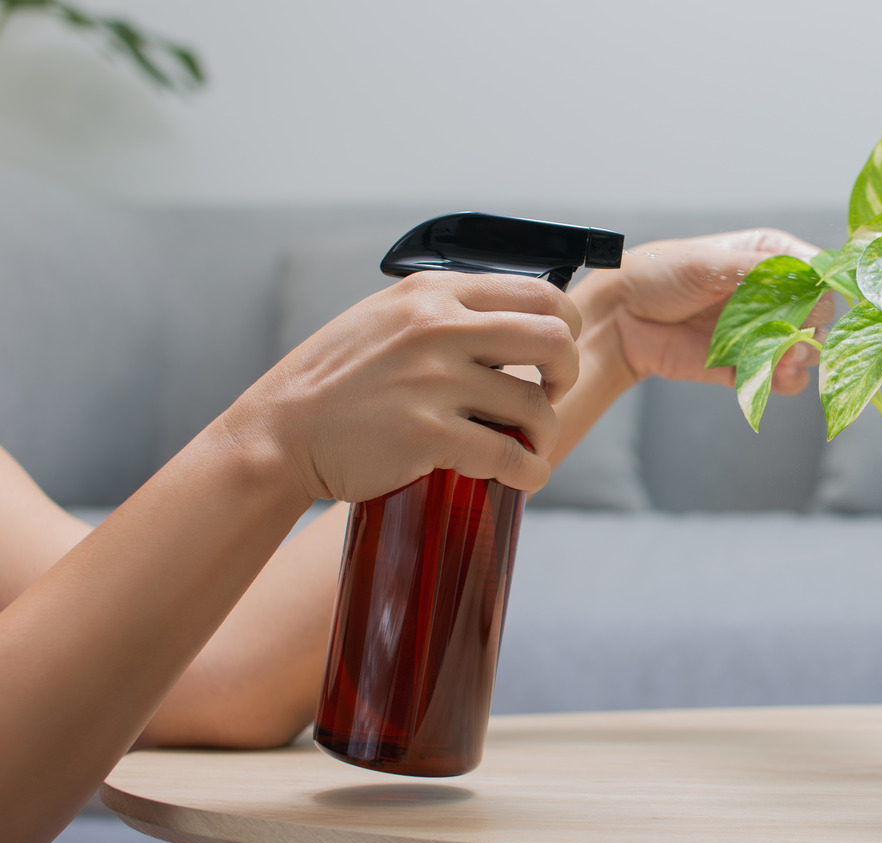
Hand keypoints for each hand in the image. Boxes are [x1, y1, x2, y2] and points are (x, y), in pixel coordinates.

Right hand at [225, 271, 580, 502]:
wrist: (279, 433)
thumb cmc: (335, 381)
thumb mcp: (386, 318)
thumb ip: (444, 312)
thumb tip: (511, 320)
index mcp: (432, 294)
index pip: (538, 292)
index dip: (565, 324)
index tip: (555, 352)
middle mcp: (437, 329)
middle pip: (552, 339)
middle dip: (567, 372)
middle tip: (555, 393)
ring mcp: (433, 382)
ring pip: (535, 406)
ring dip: (545, 432)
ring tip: (530, 446)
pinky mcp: (427, 435)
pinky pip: (508, 455)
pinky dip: (529, 471)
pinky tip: (525, 476)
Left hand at [573, 229, 834, 394]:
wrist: (620, 318)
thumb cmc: (658, 274)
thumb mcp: (708, 263)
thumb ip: (760, 272)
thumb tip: (811, 280)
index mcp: (769, 257)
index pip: (818, 272)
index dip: (823, 287)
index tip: (813, 301)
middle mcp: (773, 295)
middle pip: (820, 315)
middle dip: (811, 328)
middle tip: (792, 336)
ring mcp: (762, 332)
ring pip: (808, 350)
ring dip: (801, 357)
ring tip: (783, 359)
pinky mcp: (748, 366)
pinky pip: (784, 380)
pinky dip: (784, 381)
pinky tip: (773, 376)